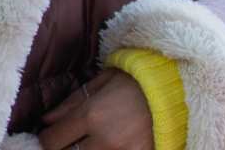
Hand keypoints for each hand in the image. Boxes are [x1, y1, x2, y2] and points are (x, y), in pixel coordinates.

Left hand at [37, 69, 153, 149]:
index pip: (53, 140)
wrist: (179, 90)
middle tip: (66, 140)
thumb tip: (46, 121)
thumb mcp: (100, 83)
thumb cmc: (136, 82)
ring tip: (86, 142)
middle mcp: (105, 139)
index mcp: (91, 115)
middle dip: (62, 148)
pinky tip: (103, 145)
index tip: (48, 136)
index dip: (45, 140)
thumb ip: (70, 104)